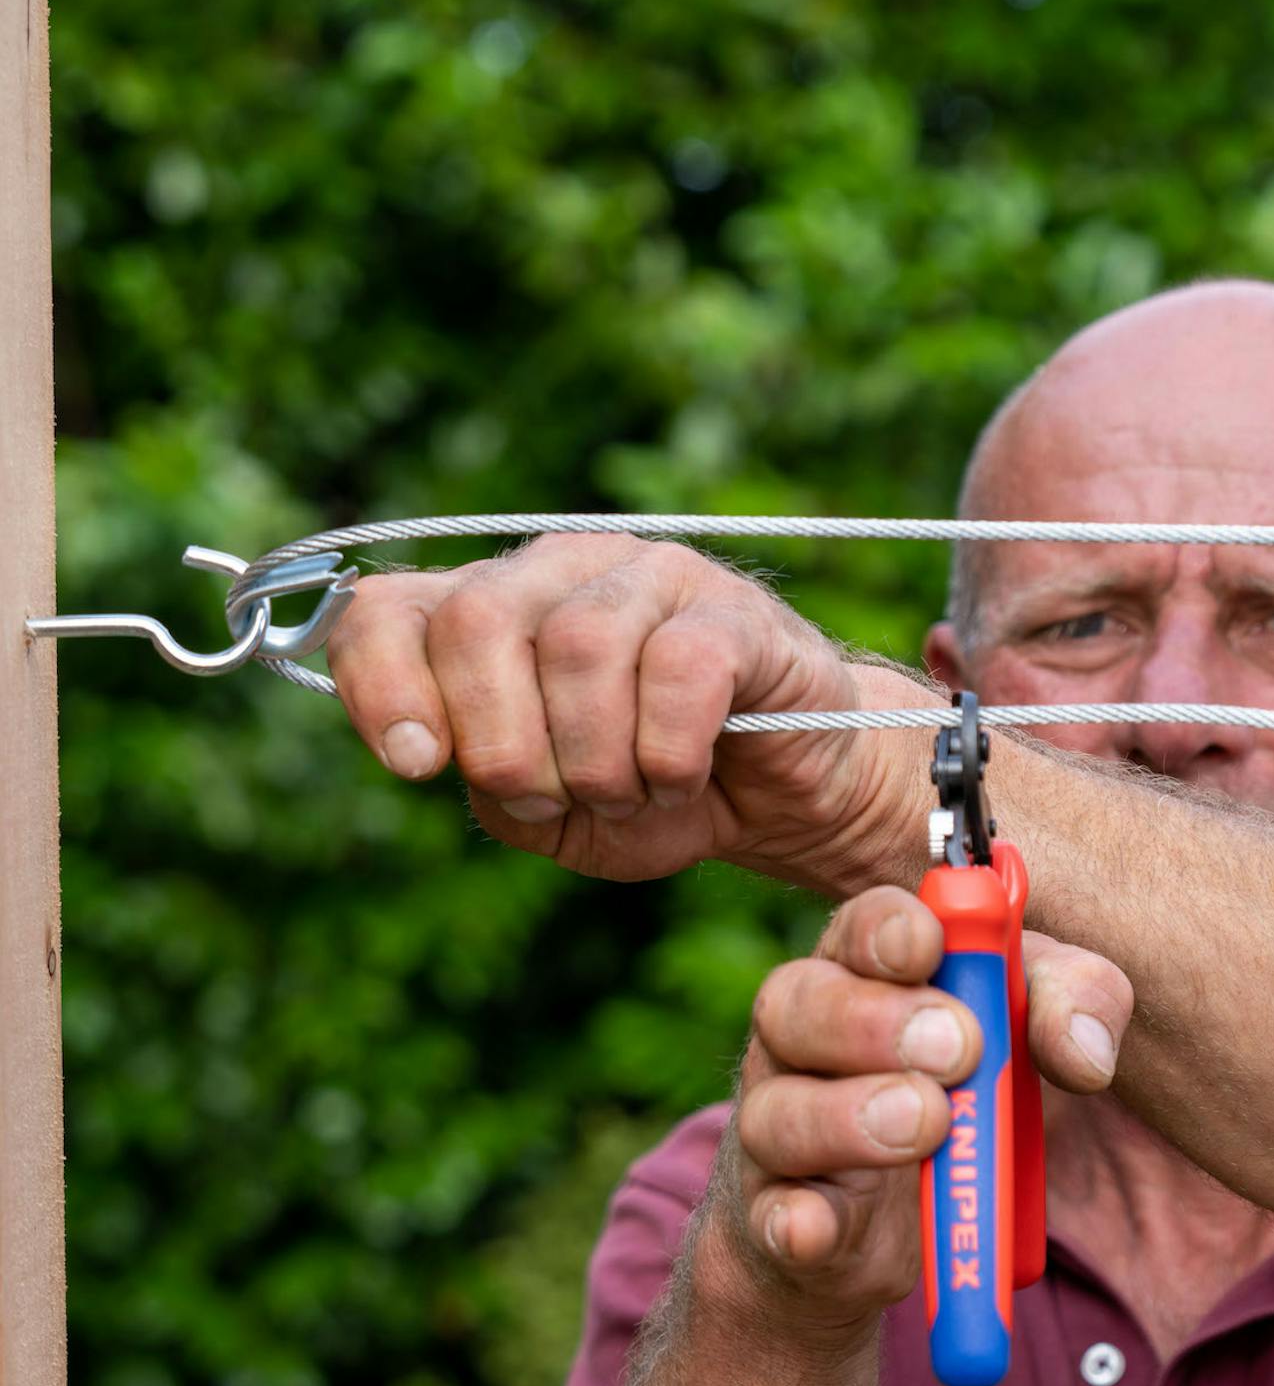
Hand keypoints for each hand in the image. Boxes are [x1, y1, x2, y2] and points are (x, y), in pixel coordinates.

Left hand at [326, 533, 928, 891]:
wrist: (779, 801)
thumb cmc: (649, 796)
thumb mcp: (542, 815)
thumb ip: (478, 776)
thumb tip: (433, 742)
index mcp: (493, 610)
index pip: (390, 608)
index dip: (382, 683)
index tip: (418, 765)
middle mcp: (562, 570)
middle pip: (479, 619)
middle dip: (501, 742)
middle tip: (546, 802)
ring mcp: (653, 577)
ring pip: (579, 645)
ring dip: (593, 759)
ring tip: (627, 796)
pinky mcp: (735, 610)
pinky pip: (679, 667)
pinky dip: (667, 751)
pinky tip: (679, 776)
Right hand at [713, 885, 1132, 1339]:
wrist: (909, 1217)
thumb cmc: (969, 1081)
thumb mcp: (1035, 1026)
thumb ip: (1075, 1007)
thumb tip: (1086, 1052)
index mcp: (863, 964)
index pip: (859, 925)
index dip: (889, 929)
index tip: (932, 944)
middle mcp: (801, 1033)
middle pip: (797, 1004)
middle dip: (876, 1021)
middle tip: (960, 1047)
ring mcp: (777, 1123)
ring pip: (777, 1111)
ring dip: (850, 1117)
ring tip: (928, 1125)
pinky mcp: (780, 1215)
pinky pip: (772, 1217)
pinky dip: (795, 1223)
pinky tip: (816, 1227)